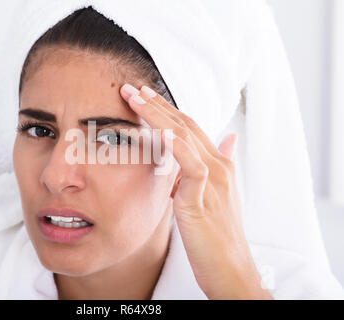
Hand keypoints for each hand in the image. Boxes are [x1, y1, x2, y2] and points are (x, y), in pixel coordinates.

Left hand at [120, 83, 272, 299]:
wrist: (231, 269)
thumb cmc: (217, 237)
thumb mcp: (214, 198)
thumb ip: (211, 169)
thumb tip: (226, 140)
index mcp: (217, 165)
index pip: (189, 128)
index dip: (166, 110)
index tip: (143, 96)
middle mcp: (218, 167)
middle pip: (185, 125)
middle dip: (157, 105)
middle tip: (131, 88)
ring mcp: (213, 181)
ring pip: (187, 137)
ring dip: (159, 115)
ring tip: (136, 98)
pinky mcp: (204, 200)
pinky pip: (192, 166)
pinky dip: (179, 146)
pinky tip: (163, 130)